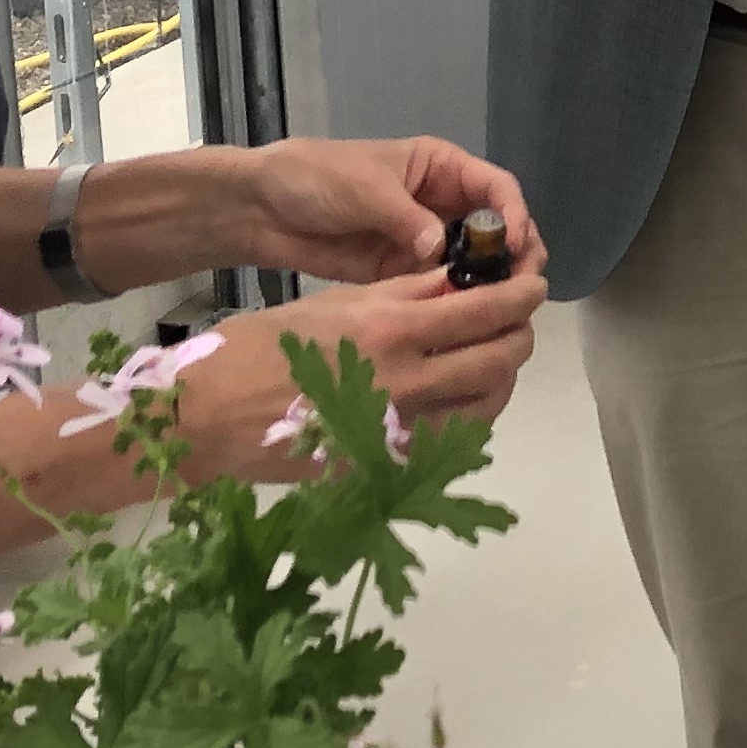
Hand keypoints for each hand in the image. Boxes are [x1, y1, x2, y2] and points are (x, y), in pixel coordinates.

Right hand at [187, 269, 545, 482]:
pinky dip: (466, 415)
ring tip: (495, 357)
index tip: (534, 284)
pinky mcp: (385, 465)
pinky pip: (449, 441)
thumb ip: (403, 295)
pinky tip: (458, 398)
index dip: (521, 295)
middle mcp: (408, 382)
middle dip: (520, 335)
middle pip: (498, 360)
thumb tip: (456, 282)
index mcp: (392, 330)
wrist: (211, 414)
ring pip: (485, 406)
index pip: (485, 311)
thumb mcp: (336, 301)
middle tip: (519, 320)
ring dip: (501, 378)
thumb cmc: (263, 344)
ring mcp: (400, 430)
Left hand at [235, 135, 538, 285]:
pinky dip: (454, 302)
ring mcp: (423, 240)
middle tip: (520, 288)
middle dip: (512, 255)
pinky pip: (440, 287)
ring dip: (488, 283)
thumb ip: (407, 219)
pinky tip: (462, 321)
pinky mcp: (403, 272)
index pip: (495, 187)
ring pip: (473, 263)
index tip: (517, 245)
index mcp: (440, 168)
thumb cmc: (316, 178)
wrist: (262, 209)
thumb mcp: (365, 188)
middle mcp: (441, 203)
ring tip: (499, 311)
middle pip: (494, 230)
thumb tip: (440, 251)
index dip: (514, 214)